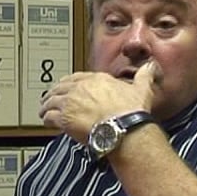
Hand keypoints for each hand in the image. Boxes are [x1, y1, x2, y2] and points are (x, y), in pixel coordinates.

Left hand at [39, 60, 159, 143]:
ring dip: (47, 105)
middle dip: (55, 93)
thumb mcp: (142, 88)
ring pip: (51, 101)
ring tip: (44, 110)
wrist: (124, 127)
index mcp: (97, 79)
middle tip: (51, 98)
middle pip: (60, 88)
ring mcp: (71, 102)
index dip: (70, 83)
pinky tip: (47, 121)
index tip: (67, 87)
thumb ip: (144, 76)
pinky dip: (46, 118)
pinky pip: (49, 116)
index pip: (77, 77)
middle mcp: (81, 88)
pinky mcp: (64, 118)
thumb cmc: (131, 112)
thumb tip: (151, 68)